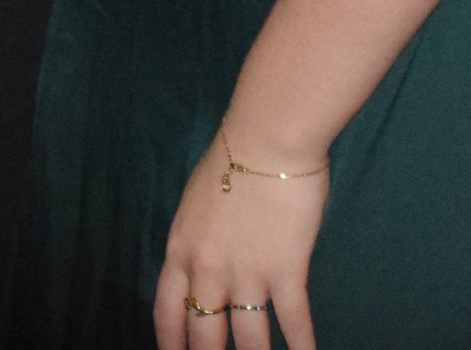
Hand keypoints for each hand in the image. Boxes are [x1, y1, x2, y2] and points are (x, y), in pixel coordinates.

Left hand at [152, 131, 325, 349]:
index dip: (171, 343)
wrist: (266, 141)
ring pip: (249, 340)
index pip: (168, 312)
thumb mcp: (195, 203)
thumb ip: (198, 240)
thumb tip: (205, 266)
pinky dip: (302, 348)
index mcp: (180, 249)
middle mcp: (207, 270)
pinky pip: (293, 323)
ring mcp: (246, 274)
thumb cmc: (231, 160)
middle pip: (204, 334)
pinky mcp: (285, 272)